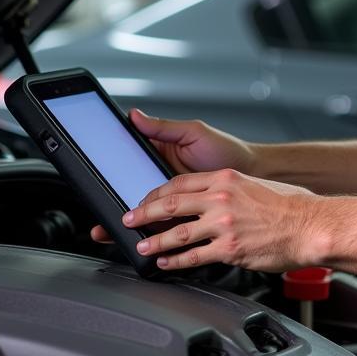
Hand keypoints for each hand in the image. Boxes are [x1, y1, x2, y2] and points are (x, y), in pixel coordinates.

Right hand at [90, 110, 259, 243]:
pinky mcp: (190, 216)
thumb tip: (134, 116)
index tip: (99, 186)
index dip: (114, 177)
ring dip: (134, 224)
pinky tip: (149, 240)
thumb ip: (163, 128)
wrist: (257, 172)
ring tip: (118, 232)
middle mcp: (166, 179)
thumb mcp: (194, 133)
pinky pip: (169, 225)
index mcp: (161, 156)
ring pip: (150, 214)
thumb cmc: (227, 148)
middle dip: (116, 207)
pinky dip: (158, 234)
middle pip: (135, 195)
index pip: (131, 167)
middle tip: (103, 219)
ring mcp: (178, 200)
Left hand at [120, 169, 320, 271]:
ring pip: (176, 233)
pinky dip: (176, 261)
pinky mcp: (229, 249)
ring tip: (142, 246)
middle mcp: (221, 199)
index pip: (179, 182)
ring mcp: (223, 225)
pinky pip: (194, 256)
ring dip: (154, 241)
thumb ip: (228, 190)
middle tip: (129, 220)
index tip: (146, 200)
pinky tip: (166, 263)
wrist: (310, 226)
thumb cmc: (290, 206)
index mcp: (225, 178)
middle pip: (170, 204)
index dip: (156, 193)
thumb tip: (208, 199)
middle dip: (143, 213)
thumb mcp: (254, 185)